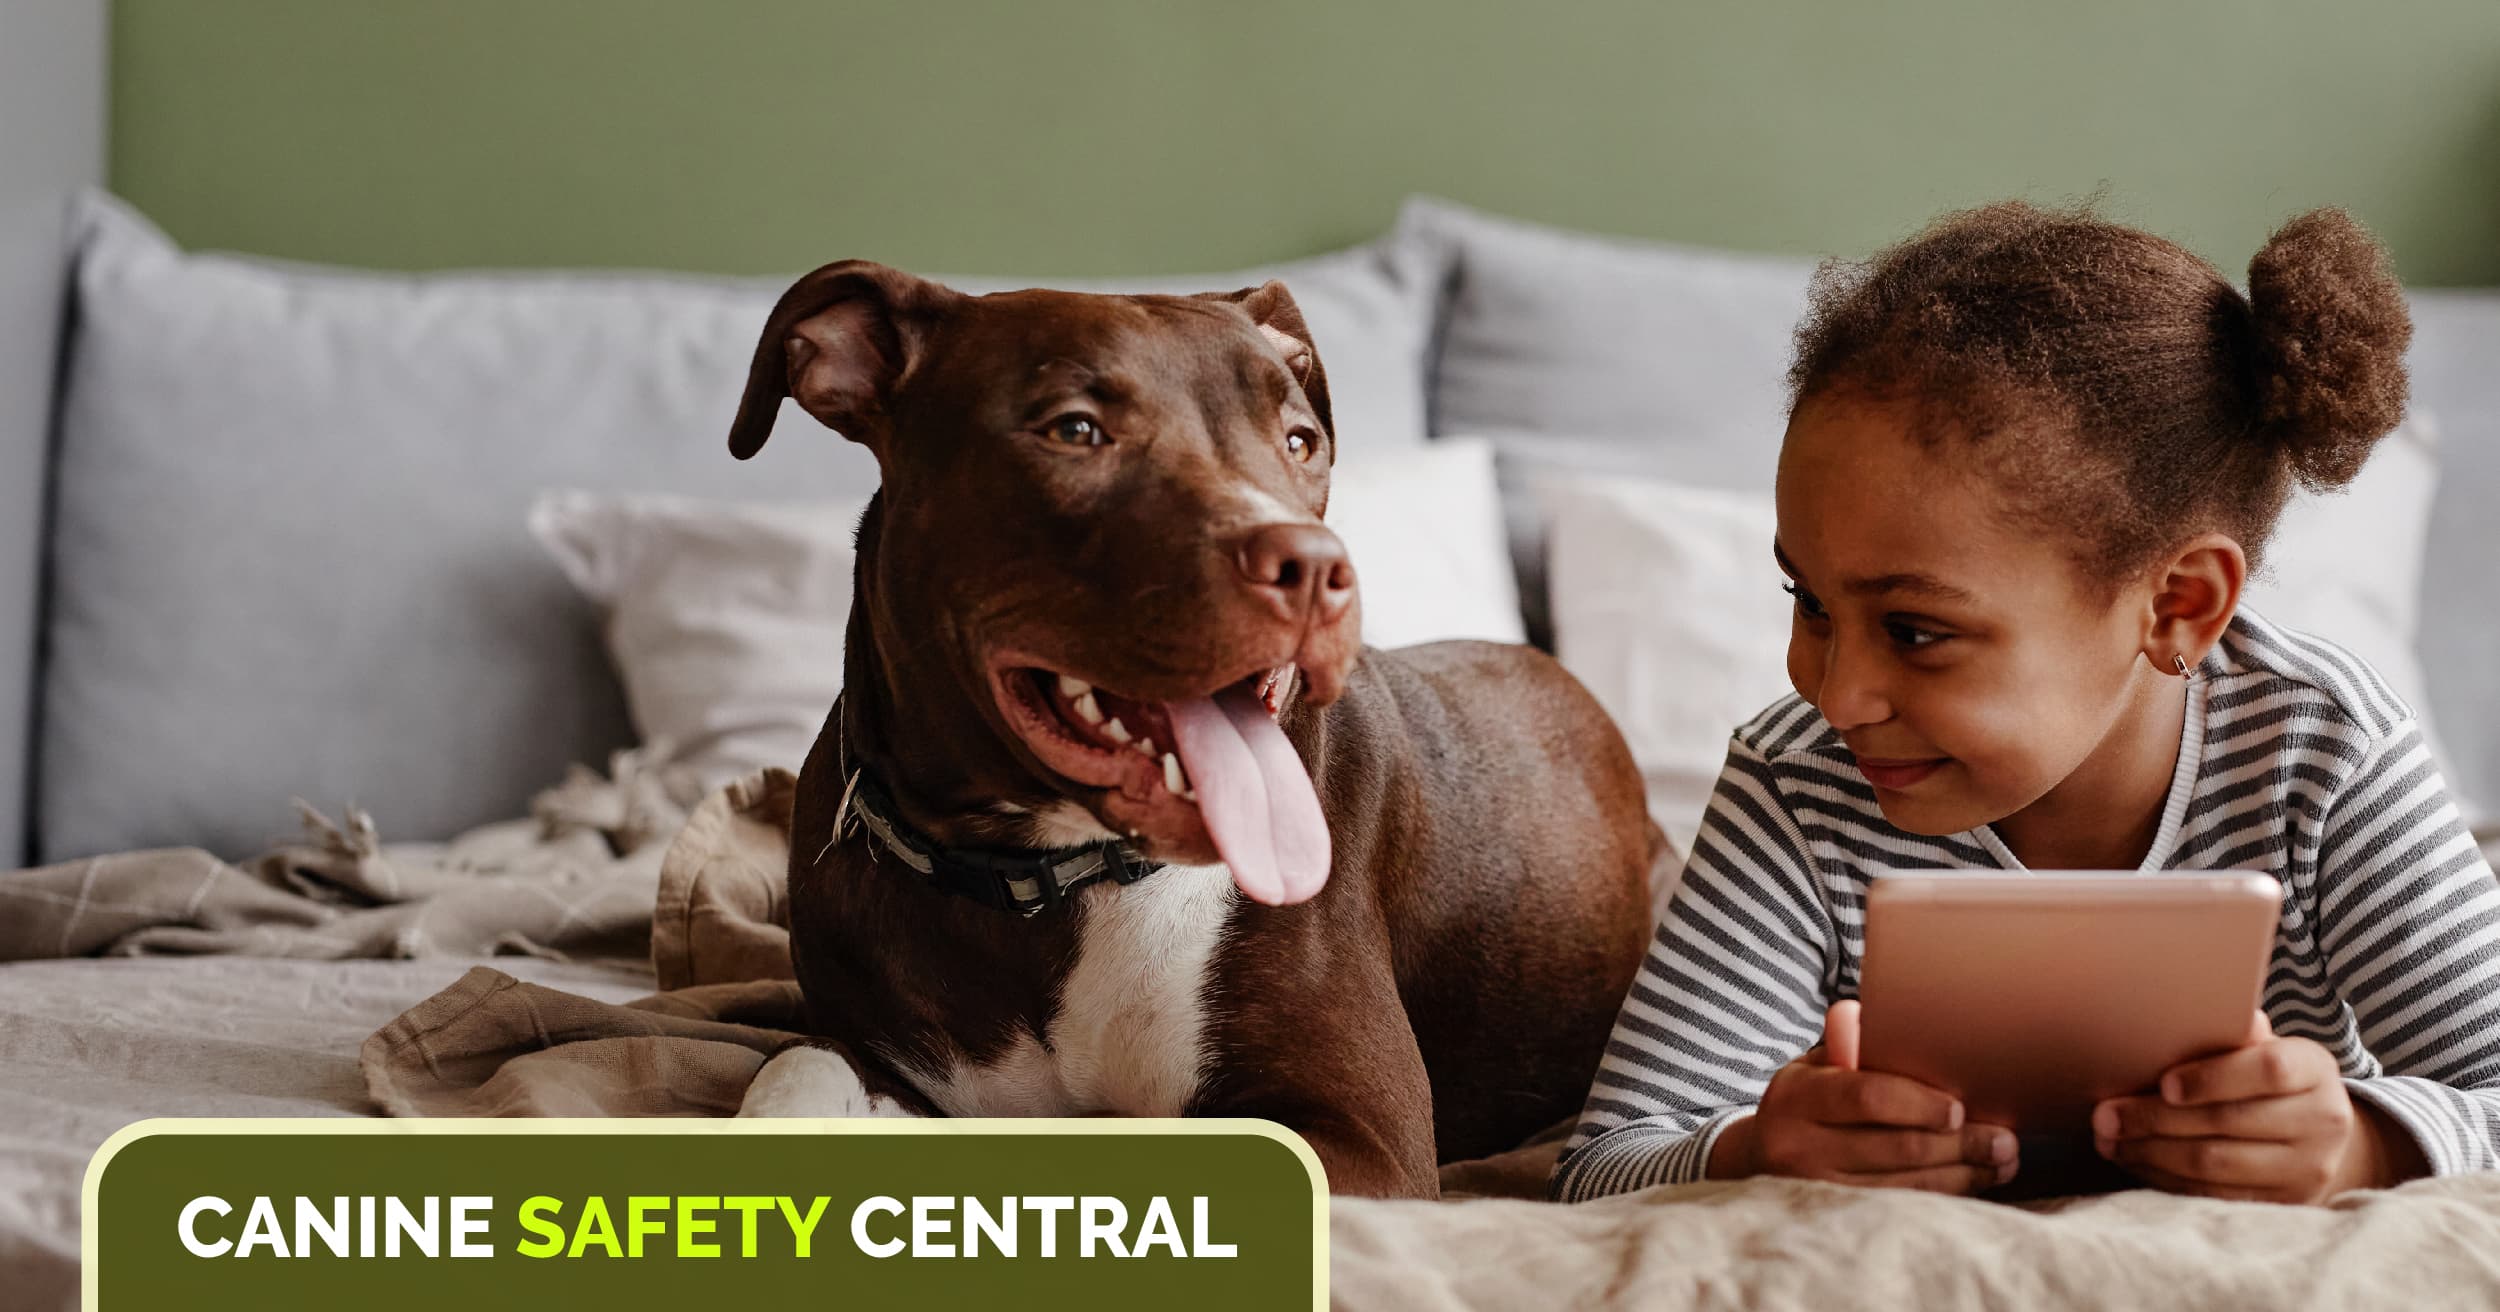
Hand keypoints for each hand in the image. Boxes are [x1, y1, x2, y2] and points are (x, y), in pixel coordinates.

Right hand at [1711, 1000, 2017, 1193]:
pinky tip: (1976, 1181)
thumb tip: (1882, 1012)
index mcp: (1796, 1096)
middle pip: (1896, 1147)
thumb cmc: (1807, 1100)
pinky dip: (1946, 1194)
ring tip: (2003, 1161)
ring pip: (1906, 1185)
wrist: (1760, 1157)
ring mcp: (1816, 1188)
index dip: (1918, 1104)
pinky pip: (1903, 1207)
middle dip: (1960, 1144)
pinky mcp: (1836, 1217)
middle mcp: (1799, 1146)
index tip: (1958, 1109)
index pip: (1865, 1097)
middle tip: (2005, 1140)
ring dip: (1964, 1174)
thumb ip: (1851, 1044)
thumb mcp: (1815, 1066)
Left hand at [2094, 1011, 2424, 1203]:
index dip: (2212, 1077)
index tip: (2163, 1083)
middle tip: (2105, 1114)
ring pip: (2215, 1164)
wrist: (2316, 1133)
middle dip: (2155, 1118)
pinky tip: (2134, 1160)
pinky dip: (2165, 1177)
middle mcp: (2323, 1121)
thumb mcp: (2261, 1047)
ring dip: (2151, 1151)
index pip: (2267, 1070)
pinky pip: (2213, 1194)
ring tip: (2109, 1139)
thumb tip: (2199, 1011)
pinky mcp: (2283, 1202)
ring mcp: (2307, 1168)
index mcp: (2315, 1069)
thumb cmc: (2268, 1077)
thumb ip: (2233, 1034)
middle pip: (2228, 1121)